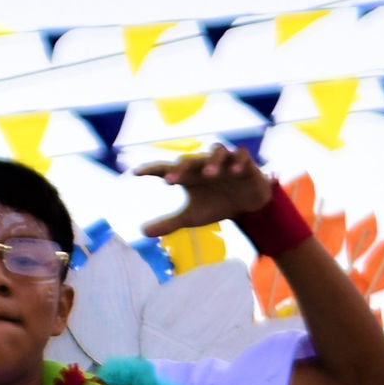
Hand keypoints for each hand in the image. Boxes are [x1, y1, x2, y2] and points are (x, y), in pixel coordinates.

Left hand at [133, 142, 277, 236]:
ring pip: (216, 152)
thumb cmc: (216, 205)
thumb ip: (169, 223)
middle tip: (170, 180)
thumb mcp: (192, 217)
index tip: (135, 173)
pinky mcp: (244, 163)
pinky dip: (237, 161)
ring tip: (209, 175)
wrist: (248, 205)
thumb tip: (142, 232)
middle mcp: (203, 165)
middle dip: (180, 168)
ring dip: (211, 161)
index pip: (166, 169)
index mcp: (188, 176)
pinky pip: (240, 155)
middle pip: (189, 160)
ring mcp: (224, 162)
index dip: (151, 169)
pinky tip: (234, 172)